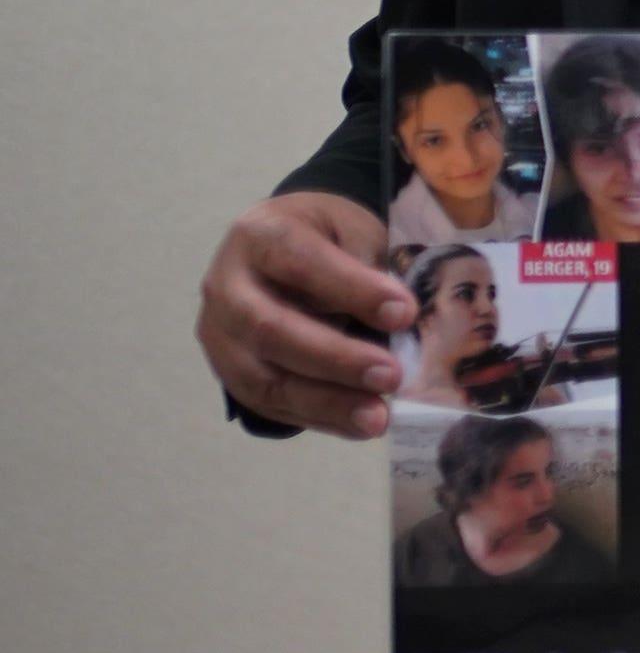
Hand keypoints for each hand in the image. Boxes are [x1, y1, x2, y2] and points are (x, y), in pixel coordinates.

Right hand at [195, 191, 405, 436]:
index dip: (352, 289)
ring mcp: (220, 334)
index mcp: (260, 236)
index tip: (405, 313)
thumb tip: (400, 320)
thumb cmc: (328, 236)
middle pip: (270, 329)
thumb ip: (370, 264)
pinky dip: (316, 416)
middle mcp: (227, 286)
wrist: (283, 247)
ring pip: (263, 377)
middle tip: (392, 376)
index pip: (301, 263)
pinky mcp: (229, 371)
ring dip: (324, 402)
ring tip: (377, 417)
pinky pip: (268, 403)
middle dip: (335, 358)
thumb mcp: (352, 228)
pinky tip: (357, 424)